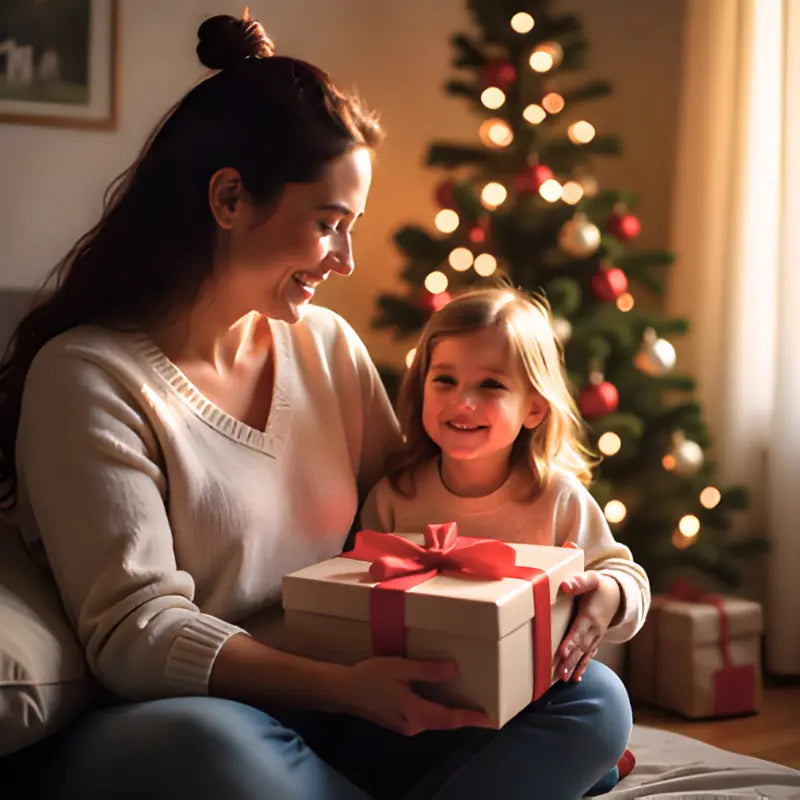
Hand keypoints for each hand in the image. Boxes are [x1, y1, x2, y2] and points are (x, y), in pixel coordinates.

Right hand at [344, 656, 491, 735]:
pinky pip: (423, 717)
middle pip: (443, 722)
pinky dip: (435, 710)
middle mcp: (412, 725)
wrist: (344, 690)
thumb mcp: (401, 668)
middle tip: (482, 709)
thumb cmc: (371, 677)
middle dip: (462, 716)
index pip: (449, 718)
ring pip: (433, 720)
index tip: (489, 719)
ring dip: (449, 713)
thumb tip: (453, 670)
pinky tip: (439, 699)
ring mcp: (404, 726)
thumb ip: (427, 671)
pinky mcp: (398, 721)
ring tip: (465, 702)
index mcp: (415, 713)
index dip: (470, 718)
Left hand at [554, 571, 620, 682]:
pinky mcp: (596, 640)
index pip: (579, 630)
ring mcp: (596, 636)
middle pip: (581, 647)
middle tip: (560, 674)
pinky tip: (576, 678)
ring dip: (574, 666)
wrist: (617, 595)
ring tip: (564, 679)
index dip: (570, 642)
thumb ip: (580, 582)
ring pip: (584, 654)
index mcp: (590, 615)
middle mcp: (594, 629)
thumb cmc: (599, 586)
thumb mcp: (592, 579)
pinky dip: (583, 666)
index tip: (561, 652)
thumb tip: (565, 585)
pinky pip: (589, 655)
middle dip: (570, 660)